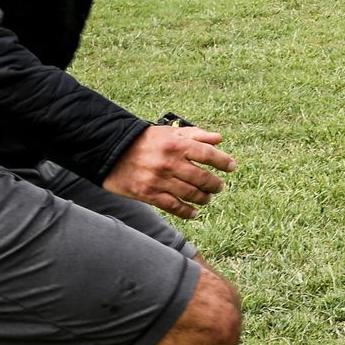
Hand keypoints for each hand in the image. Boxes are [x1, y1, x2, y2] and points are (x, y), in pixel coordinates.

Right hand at [103, 124, 233, 218]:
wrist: (112, 151)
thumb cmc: (145, 141)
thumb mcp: (169, 132)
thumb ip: (195, 135)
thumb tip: (219, 139)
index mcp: (176, 145)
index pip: (207, 154)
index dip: (223, 162)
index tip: (232, 167)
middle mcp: (169, 163)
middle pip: (202, 178)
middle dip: (215, 184)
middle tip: (219, 186)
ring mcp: (159, 180)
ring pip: (190, 194)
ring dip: (203, 198)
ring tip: (207, 197)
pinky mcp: (149, 194)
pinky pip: (173, 207)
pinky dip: (187, 212)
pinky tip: (194, 212)